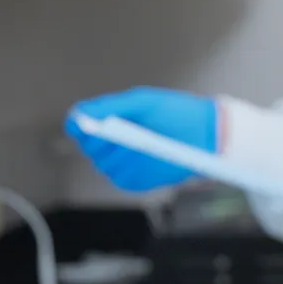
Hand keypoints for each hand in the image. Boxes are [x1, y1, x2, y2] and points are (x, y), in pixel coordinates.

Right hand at [65, 87, 217, 191]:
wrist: (204, 134)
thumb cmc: (174, 112)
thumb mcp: (143, 102)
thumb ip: (111, 106)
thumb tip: (81, 114)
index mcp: (108, 119)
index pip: (78, 125)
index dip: (80, 125)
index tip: (88, 124)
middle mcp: (109, 144)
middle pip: (88, 147)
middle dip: (103, 139)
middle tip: (126, 130)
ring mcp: (119, 164)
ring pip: (103, 164)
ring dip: (121, 154)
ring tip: (147, 142)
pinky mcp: (132, 181)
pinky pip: (120, 178)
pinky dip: (132, 169)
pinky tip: (150, 158)